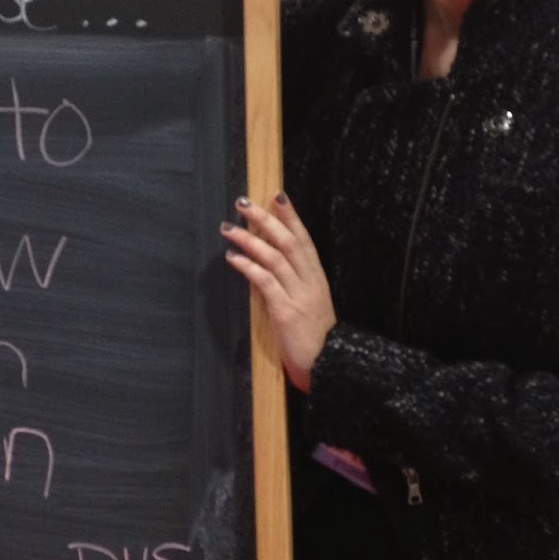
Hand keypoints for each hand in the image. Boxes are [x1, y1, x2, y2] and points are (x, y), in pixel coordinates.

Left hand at [221, 193, 336, 392]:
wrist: (329, 364)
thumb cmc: (314, 336)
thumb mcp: (308, 302)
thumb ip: (292, 282)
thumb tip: (266, 262)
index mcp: (316, 277)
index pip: (304, 239)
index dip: (291, 216)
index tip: (276, 196)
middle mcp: (310, 281)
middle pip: (287, 241)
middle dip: (265, 219)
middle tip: (243, 203)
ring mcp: (299, 295)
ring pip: (274, 257)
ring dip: (249, 239)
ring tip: (229, 228)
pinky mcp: (286, 311)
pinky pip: (266, 282)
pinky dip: (248, 267)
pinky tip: (233, 258)